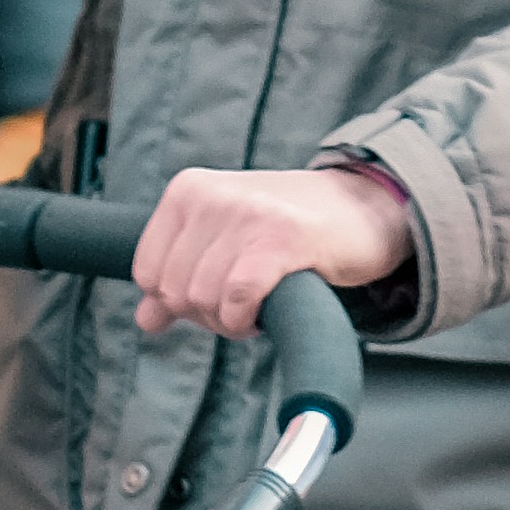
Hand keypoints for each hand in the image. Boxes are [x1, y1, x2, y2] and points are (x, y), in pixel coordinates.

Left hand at [130, 161, 413, 338]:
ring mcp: (248, 215)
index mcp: (188, 190)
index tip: (215, 294)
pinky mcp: (282, 239)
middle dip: (206, 314)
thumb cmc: (291, 228)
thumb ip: (181, 275)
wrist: (364, 207)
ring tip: (260, 302)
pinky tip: (263, 314)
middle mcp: (212, 196)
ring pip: (204, 300)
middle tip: (243, 302)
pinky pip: (237, 298)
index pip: (147, 271)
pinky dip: (245, 319)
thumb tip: (146, 320)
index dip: (178, 301)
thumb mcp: (225, 241)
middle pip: (175, 292)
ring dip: (231, 320)